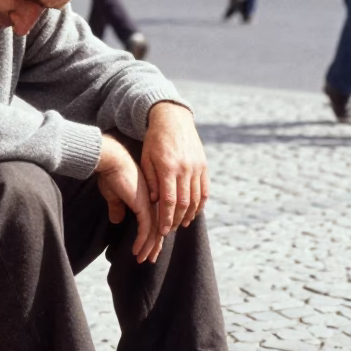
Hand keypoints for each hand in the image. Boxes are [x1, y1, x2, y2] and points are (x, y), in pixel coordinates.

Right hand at [97, 135, 162, 263]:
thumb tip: (117, 219)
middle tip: (150, 259)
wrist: (111, 162)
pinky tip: (137, 251)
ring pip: (154, 232)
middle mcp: (153, 202)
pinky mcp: (144, 207)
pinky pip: (146, 230)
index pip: (155, 221)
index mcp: (148, 198)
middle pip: (158, 228)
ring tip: (142, 259)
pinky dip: (142, 242)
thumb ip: (118, 207)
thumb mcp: (114, 195)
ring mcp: (150, 204)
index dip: (152, 236)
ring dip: (148, 247)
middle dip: (154, 245)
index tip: (149, 249)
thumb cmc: (110, 175)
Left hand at [141, 102, 208, 236]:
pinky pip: (204, 190)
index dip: (166, 218)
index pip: (169, 200)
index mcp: (168, 167)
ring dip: (190, 214)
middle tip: (170, 230)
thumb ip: (151, 180)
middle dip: (177, 220)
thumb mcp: (146, 158)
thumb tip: (154, 202)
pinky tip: (194, 212)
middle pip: (184, 203)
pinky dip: (200, 204)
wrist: (173, 119)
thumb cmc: (155, 140)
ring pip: (196, 198)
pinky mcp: (204, 165)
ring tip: (182, 224)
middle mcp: (185, 169)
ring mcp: (196, 167)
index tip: (162, 231)